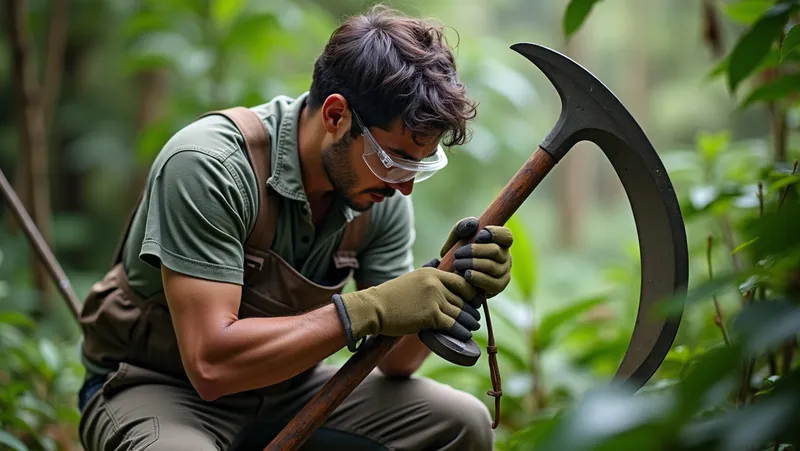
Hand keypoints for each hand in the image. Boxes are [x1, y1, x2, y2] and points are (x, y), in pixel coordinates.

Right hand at [332, 268, 480, 350]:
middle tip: (474, 317)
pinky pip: (452, 324)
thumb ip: (429, 279)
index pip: (461, 281)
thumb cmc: (391, 297)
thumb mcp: (412, 279)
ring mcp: (434, 299)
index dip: (470, 292)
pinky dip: (460, 330)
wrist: (374, 308)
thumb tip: (440, 279)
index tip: (472, 301)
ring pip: (460, 312)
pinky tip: (465, 334)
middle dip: (471, 309)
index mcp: (432, 273)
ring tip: (473, 326)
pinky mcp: (431, 316)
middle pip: (463, 298)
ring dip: (469, 321)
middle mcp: (436, 284)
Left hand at [428, 217, 513, 297]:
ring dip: (472, 264)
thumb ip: (462, 227)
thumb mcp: (456, 238)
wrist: (453, 278)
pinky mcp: (499, 286)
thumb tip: (474, 224)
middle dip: (474, 251)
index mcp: (499, 242)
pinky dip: (478, 278)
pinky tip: (466, 275)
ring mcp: (504, 272)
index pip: (506, 235)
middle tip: (457, 254)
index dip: (494, 234)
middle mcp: (505, 256)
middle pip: (495, 251)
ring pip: (492, 266)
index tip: (478, 236)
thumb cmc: (458, 254)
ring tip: (457, 264)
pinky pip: (493, 283)